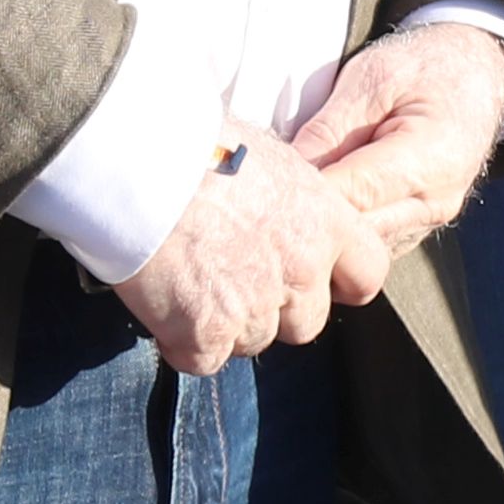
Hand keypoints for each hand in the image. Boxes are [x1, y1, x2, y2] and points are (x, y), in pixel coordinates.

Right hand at [109, 132, 393, 373]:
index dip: (339, 281)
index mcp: (324, 221)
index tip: (313, 277)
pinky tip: (162, 304)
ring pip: (252, 342)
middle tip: (231, 277)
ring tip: (188, 281)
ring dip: (225, 324)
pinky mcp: (206, 333)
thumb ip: (288, 198)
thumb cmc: (194, 143)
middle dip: (274, 311)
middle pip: (306, 322)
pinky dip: (181, 341)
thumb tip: (275, 207)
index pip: (367, 274)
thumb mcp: (267, 156)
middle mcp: (301, 270)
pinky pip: (202, 359)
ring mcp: (255, 307)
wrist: (136, 164)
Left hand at [284, 19, 503, 250]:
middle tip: (261, 196)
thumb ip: (329, 129)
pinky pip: (369, 244)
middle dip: (307, 217)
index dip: (302, 195)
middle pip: (355, 233)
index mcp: (429, 158)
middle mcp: (434, 201)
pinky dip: (340, 232)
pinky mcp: (416, 230)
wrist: (476, 75)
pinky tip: (314, 208)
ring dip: (322, 230)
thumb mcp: (371, 78)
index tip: (261, 184)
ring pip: (360, 248)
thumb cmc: (424, 68)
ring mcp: (428, 221)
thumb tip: (286, 172)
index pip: (351, 195)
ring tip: (283, 202)